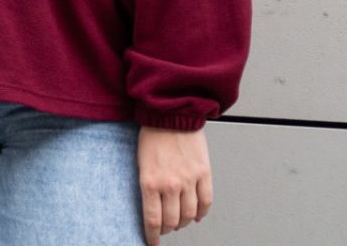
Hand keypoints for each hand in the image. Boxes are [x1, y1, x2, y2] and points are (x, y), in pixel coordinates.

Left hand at [138, 125, 212, 244]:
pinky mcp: (204, 174)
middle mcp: (170, 184)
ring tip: (179, 222)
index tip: (152, 242)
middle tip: (164, 229)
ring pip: (189, 214)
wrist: (172, 114)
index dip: (153, 235)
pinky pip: (206, 201)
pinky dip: (202, 212)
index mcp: (150, 181)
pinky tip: (196, 215)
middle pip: (172, 220)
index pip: (153, 219)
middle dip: (167, 229)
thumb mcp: (140, 162)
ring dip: (183, 222)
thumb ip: (148, 184)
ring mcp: (189, 180)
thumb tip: (151, 204)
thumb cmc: (153, 133)